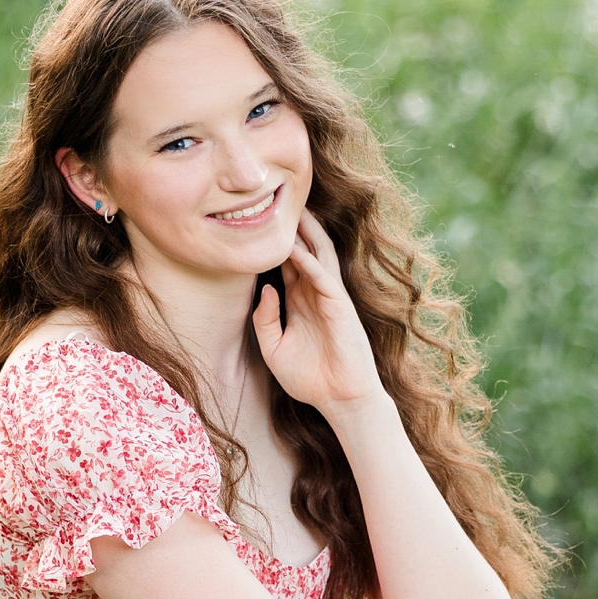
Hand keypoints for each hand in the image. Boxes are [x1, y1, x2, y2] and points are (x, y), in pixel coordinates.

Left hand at [251, 209, 384, 418]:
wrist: (339, 399)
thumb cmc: (309, 378)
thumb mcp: (274, 349)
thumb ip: (265, 320)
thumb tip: (264, 289)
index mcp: (299, 302)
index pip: (286, 263)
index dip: (274, 243)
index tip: (257, 221)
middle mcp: (314, 294)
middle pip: (304, 250)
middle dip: (293, 226)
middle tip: (276, 199)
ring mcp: (329, 298)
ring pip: (319, 255)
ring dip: (307, 233)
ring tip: (293, 208)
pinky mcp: (340, 306)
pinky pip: (323, 277)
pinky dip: (309, 261)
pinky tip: (295, 247)